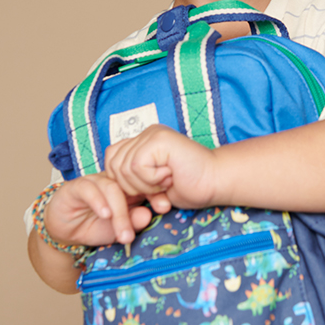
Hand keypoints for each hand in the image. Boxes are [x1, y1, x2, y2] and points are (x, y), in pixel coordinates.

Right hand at [44, 174, 157, 247]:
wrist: (65, 231)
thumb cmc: (94, 226)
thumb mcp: (118, 229)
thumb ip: (133, 222)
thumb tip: (148, 215)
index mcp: (127, 188)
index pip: (145, 184)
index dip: (157, 193)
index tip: (166, 207)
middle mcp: (112, 181)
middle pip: (131, 184)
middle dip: (139, 203)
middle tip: (147, 221)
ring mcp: (94, 182)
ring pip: (111, 188)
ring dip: (119, 211)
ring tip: (123, 232)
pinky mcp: (76, 186)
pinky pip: (89, 189)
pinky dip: (98, 202)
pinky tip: (105, 215)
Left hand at [103, 125, 217, 210]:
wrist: (216, 182)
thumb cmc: (189, 186)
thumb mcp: (150, 185)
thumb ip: (131, 180)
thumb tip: (108, 188)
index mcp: (141, 142)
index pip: (111, 161)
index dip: (125, 183)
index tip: (151, 191)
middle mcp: (144, 133)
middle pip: (113, 165)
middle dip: (133, 187)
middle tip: (160, 187)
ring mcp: (151, 134)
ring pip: (124, 168)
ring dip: (145, 184)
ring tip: (167, 180)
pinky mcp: (158, 139)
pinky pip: (136, 166)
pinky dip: (151, 180)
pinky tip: (169, 176)